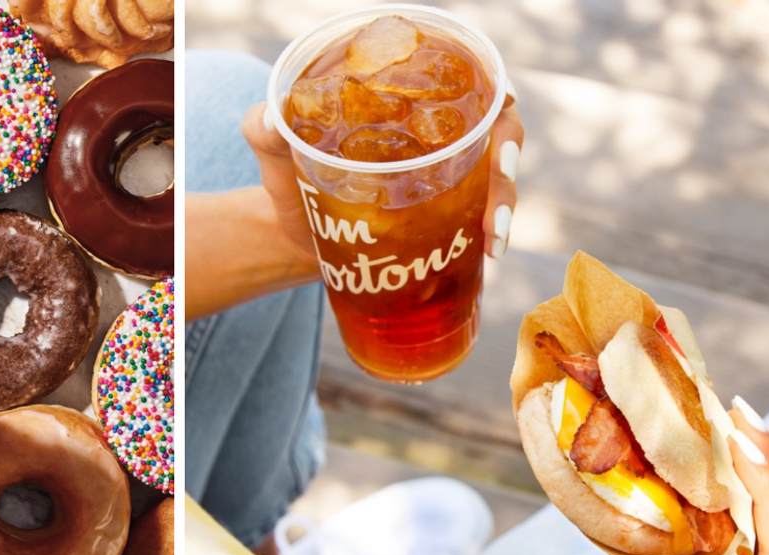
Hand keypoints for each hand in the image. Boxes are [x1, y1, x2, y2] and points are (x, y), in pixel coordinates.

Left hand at [239, 85, 524, 260]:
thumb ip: (263, 130)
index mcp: (404, 101)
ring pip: (496, 177)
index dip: (496, 105)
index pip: (468, 85)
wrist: (290, 237)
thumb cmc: (288, 182)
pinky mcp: (444, 214)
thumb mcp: (275, 154)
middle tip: (494, 209)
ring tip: (493, 240)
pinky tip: (490, 254)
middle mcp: (434, 131)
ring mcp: (444, 174)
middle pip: (495, 131)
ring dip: (504, 206)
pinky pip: (482, 216)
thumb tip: (269, 119)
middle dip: (505, 169)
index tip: (496, 142)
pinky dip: (492, 233)